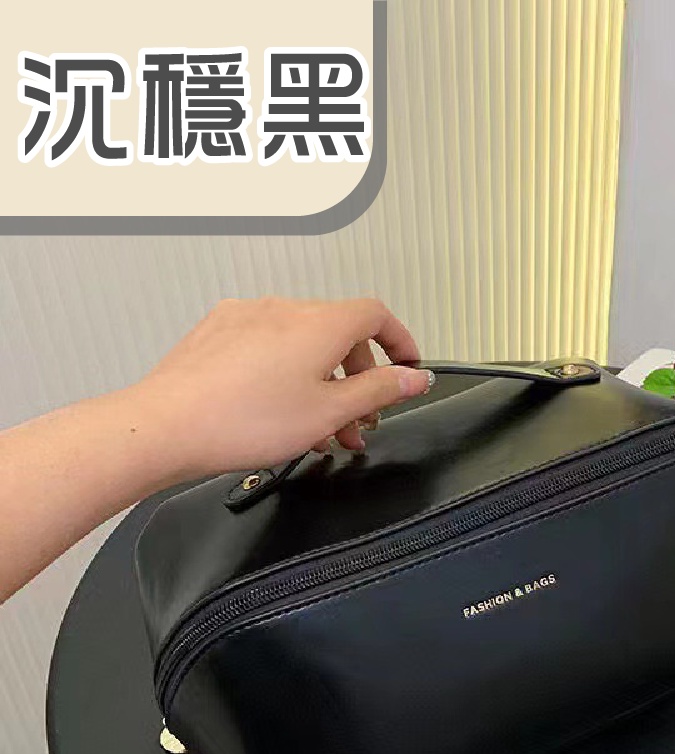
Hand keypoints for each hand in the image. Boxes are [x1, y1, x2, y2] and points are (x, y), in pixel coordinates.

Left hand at [132, 297, 431, 477]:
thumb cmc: (246, 421)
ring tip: (322, 432)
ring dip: (322, 383)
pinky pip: (269, 347)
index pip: (376, 315)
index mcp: (320, 323)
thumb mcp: (329, 412)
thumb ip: (379, 391)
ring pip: (303, 345)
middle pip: (339, 334)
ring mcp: (247, 317)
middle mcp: (285, 309)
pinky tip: (280, 412)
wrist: (166, 426)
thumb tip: (416, 377)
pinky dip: (288, 373)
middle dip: (358, 379)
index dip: (399, 340)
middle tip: (360, 424)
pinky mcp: (218, 332)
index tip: (407, 369)